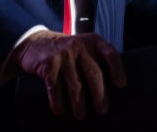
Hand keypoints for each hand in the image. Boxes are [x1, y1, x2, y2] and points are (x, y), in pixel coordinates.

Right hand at [12, 30, 126, 119]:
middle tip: (102, 110)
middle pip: (94, 74)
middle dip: (99, 95)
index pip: (110, 54)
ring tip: (81, 115)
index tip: (120, 85)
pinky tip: (60, 110)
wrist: (35, 42)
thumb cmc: (66, 51)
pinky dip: (58, 102)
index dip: (117, 70)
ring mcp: (63, 54)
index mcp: (93, 42)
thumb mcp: (84, 47)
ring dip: (79, 103)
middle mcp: (79, 45)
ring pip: (75, 84)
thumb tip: (110, 89)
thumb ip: (96, 59)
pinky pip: (55, 87)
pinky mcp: (48, 63)